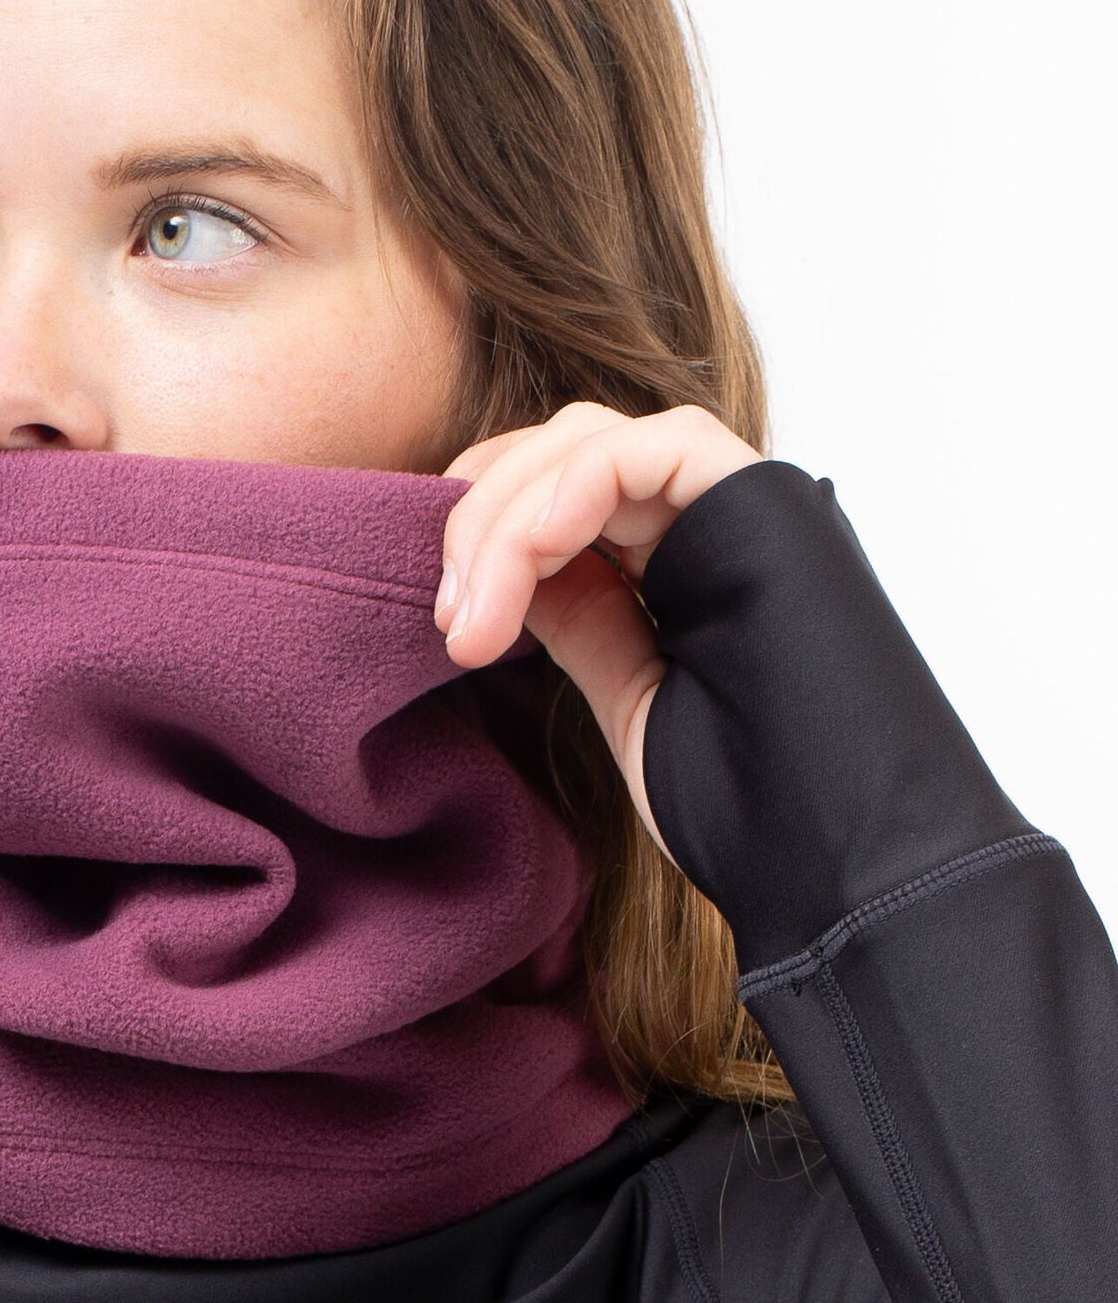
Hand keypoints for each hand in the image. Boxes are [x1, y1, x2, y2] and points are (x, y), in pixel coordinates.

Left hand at [435, 403, 764, 856]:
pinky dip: (571, 488)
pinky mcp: (763, 499)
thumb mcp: (634, 698)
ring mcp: (743, 506)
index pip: (564, 493)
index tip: (452, 623)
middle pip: (565, 450)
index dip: (487, 531)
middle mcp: (715, 521)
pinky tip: (532, 559)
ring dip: (508, 514)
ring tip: (475, 618)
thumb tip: (501, 574)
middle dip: (482, 518)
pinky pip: (649, 447)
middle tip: (452, 619)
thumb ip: (584, 623)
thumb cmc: (756, 808)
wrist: (850, 863)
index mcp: (687, 564)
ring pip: (592, 439)